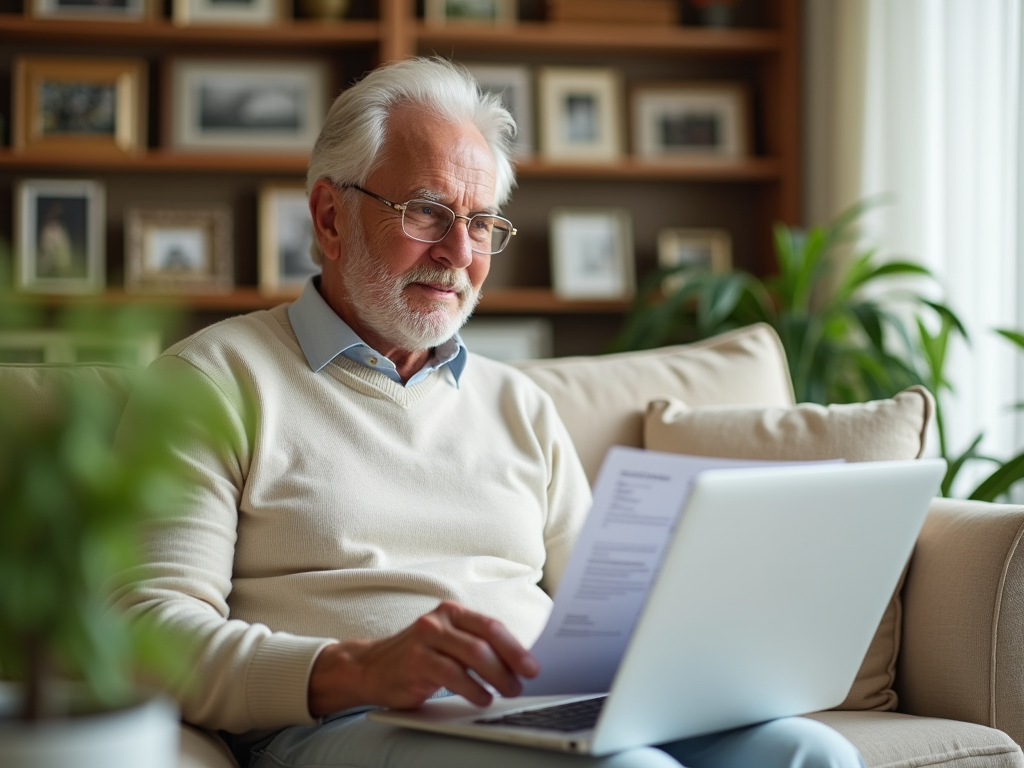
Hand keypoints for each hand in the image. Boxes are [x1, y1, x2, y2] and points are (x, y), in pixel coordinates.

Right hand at [307, 600, 539, 715]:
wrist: (368, 668)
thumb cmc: (417, 658)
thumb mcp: (446, 644)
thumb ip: (474, 646)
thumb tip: (516, 664)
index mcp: (452, 612)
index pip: (491, 625)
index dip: (516, 646)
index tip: (533, 665)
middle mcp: (439, 620)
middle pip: (485, 638)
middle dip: (511, 661)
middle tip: (525, 680)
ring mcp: (425, 638)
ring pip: (472, 654)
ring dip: (496, 677)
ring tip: (508, 692)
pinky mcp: (416, 661)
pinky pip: (452, 675)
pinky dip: (473, 689)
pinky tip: (482, 699)